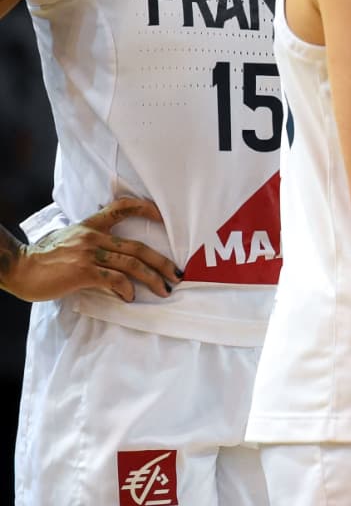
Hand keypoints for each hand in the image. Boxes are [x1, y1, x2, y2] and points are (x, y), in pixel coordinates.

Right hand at [2, 197, 179, 302]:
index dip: (145, 209)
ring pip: (131, 264)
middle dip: (161, 263)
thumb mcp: (67, 238)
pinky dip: (126, 289)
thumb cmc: (42, 257)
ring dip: (152, 278)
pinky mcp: (83, 271)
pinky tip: (130, 297)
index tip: (163, 217)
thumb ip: (89, 241)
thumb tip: (109, 252)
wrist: (18, 267)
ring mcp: (89, 253)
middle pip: (137, 247)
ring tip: (164, 289)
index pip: (122, 208)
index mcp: (90, 226)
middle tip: (177, 274)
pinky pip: (114, 279)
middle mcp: (93, 237)